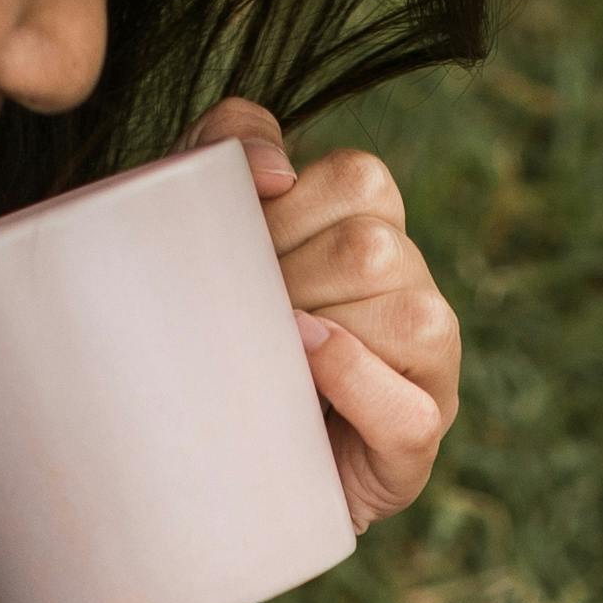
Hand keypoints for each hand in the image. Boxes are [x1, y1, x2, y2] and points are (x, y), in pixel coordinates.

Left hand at [188, 97, 460, 533]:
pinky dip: (355, 384)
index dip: (288, 209)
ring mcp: (425, 374)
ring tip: (266, 357)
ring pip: (412, 319)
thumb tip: (274, 170)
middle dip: (291, 276)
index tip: (237, 249)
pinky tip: (302, 373)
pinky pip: (411, 412)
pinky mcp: (413, 447)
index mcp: (374, 233)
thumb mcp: (192, 220)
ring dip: (321, 331)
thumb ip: (224, 147)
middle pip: (376, 248)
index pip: (361, 180)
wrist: (177, 455)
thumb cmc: (195, 326)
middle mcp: (413, 295)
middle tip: (239, 316)